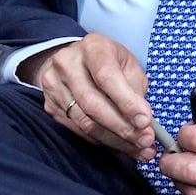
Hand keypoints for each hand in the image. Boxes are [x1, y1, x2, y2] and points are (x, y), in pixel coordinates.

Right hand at [22, 33, 156, 160]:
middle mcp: (67, 63)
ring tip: (137, 147)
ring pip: (85, 122)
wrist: (75, 61)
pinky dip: (102, 141)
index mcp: (92, 47)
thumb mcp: (127, 65)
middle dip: (123, 127)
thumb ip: (135, 91)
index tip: (145, 121)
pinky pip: (78, 130)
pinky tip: (118, 143)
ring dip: (115, 140)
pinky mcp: (50, 105)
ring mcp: (54, 84)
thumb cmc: (108, 63)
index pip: (107, 76)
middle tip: (145, 141)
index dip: (127, 102)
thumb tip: (143, 123)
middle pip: (93, 104)